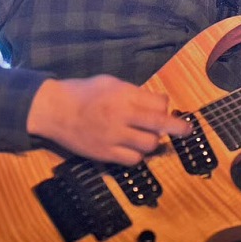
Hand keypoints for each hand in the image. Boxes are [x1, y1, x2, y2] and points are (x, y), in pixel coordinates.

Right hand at [26, 76, 190, 165]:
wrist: (54, 110)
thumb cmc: (83, 92)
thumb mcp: (110, 82)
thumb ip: (133, 92)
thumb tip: (155, 102)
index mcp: (124, 95)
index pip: (159, 103)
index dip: (165, 106)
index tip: (164, 107)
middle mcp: (122, 116)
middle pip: (160, 124)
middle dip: (178, 128)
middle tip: (186, 130)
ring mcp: (114, 137)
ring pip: (149, 144)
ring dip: (154, 141)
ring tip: (149, 136)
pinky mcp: (105, 153)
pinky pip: (133, 160)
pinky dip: (138, 155)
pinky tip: (133, 148)